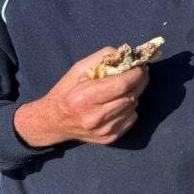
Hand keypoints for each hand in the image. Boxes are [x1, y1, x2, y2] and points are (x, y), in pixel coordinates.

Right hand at [13, 48, 147, 147]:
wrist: (52, 122)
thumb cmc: (67, 91)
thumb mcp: (79, 69)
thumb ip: (103, 57)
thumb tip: (128, 55)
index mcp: (84, 98)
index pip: (122, 84)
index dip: (136, 73)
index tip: (141, 66)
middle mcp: (95, 117)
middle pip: (131, 96)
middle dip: (139, 82)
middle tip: (140, 73)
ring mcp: (103, 130)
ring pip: (133, 106)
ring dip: (133, 94)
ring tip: (123, 89)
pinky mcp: (110, 138)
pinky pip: (131, 118)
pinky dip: (129, 108)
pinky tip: (118, 104)